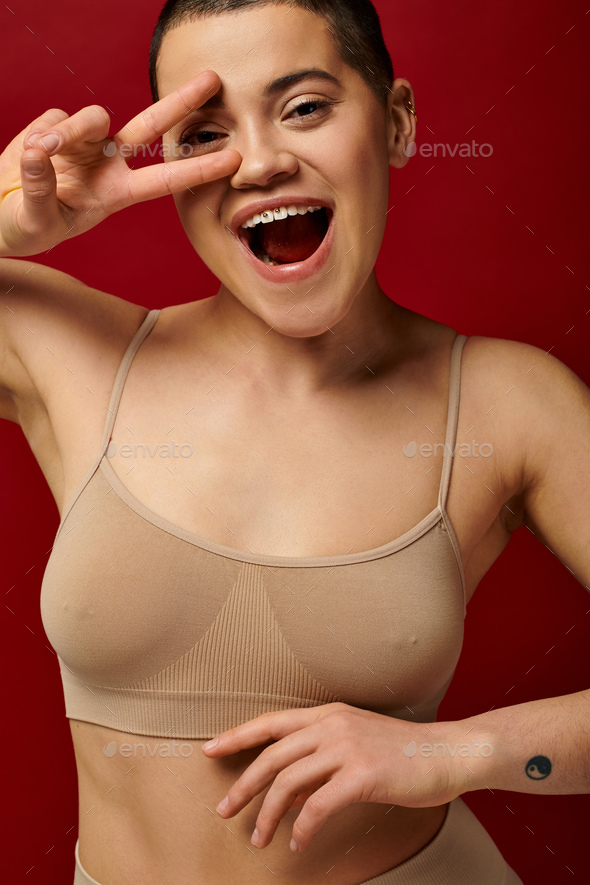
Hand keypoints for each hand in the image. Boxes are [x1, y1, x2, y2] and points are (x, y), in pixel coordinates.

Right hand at [0, 70, 240, 256]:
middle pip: (151, 126)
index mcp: (115, 194)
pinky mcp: (55, 127)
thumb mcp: (36, 220)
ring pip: (93, 117)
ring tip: (40, 152)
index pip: (164, 180)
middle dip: (181, 102)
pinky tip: (28, 155)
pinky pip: (54, 119)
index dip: (199, 169)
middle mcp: (106, 164)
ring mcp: (83, 143)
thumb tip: (38, 153)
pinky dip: (39, 135)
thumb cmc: (25, 227)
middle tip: (213, 80)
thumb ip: (40, 188)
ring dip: (70, 131)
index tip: (234, 160)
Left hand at [202, 702, 459, 852]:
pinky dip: (302, 827)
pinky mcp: (362, 774)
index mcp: (328, 714)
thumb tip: (286, 795)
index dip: (238, 735)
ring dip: (268, 814)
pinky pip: (318, 806)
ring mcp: (346, 747)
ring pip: (289, 782)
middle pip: (272, 755)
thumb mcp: (355, 745)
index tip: (210, 750)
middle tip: (224, 810)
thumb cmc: (402, 752)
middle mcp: (332, 725)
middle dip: (243, 785)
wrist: (448, 752)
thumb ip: (320, 761)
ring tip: (259, 838)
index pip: (271, 722)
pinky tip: (298, 842)